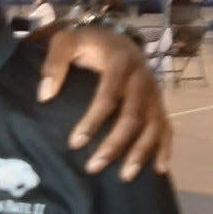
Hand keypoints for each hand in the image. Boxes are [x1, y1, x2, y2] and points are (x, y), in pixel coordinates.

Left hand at [38, 27, 171, 179]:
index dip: (93, 121)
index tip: (75, 143)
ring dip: (140, 153)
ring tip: (124, 176)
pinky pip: (167, 127)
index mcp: (121, 62)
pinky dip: (165, 148)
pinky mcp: (159, 104)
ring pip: (152, 126)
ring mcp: (154, 93)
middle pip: (133, 117)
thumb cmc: (88, 43)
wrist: (116, 37)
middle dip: (114, 144)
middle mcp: (143, 79)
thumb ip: (54, 62)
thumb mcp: (67, 41)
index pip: (109, 96)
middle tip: (93, 167)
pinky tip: (160, 170)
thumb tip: (45, 95)